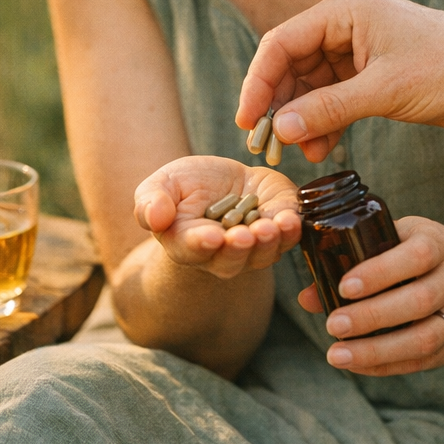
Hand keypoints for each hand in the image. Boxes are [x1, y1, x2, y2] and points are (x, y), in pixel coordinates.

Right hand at [134, 156, 301, 278]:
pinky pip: (288, 239)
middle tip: (245, 236)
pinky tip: (292, 218)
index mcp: (187, 244)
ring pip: (263, 254)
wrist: (222, 183)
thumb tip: (155, 217)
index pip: (192, 249)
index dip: (201, 244)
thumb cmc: (186, 187)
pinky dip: (292, 231)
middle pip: (231, 260)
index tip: (211, 236)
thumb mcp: (162, 185)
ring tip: (273, 226)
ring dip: (269, 243)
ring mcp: (254, 248)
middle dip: (239, 248)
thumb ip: (151, 202)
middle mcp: (222, 254)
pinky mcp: (279, 231)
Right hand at [237, 0, 443, 161]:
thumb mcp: (384, 91)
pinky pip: (333, 97)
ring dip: (302, 119)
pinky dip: (324, 121)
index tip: (246, 120)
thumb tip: (280, 128)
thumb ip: (329, 108)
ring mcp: (358, 49)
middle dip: (279, 105)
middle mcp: (346, 25)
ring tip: (300, 153)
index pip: (282, 43)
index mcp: (344, 11)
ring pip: (311, 86)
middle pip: (292, 65)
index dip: (258, 82)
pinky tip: (321, 149)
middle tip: (268, 145)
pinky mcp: (371, 74)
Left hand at [296, 216, 443, 376]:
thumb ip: (351, 262)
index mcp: (439, 242)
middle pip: (421, 300)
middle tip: (333, 326)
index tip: (344, 287)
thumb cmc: (415, 253)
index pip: (417, 255)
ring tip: (337, 355)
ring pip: (425, 338)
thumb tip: (306, 298)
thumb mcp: (391, 241)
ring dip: (377, 350)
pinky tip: (357, 364)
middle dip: (372, 316)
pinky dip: (387, 365)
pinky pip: (425, 361)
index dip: (381, 272)